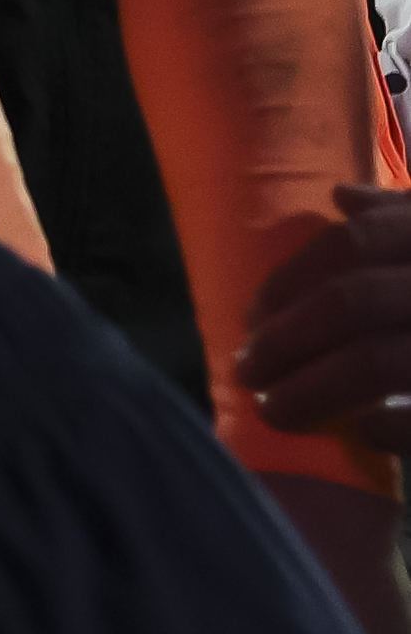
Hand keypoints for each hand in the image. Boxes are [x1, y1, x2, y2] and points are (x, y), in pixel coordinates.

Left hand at [242, 183, 410, 442]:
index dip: (292, 279)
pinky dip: (388, 428)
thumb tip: (343, 200)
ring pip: (379, 361)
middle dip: (285, 339)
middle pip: (355, 302)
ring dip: (311, 390)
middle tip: (245, 370)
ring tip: (275, 412)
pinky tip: (365, 433)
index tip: (250, 317)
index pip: (359, 242)